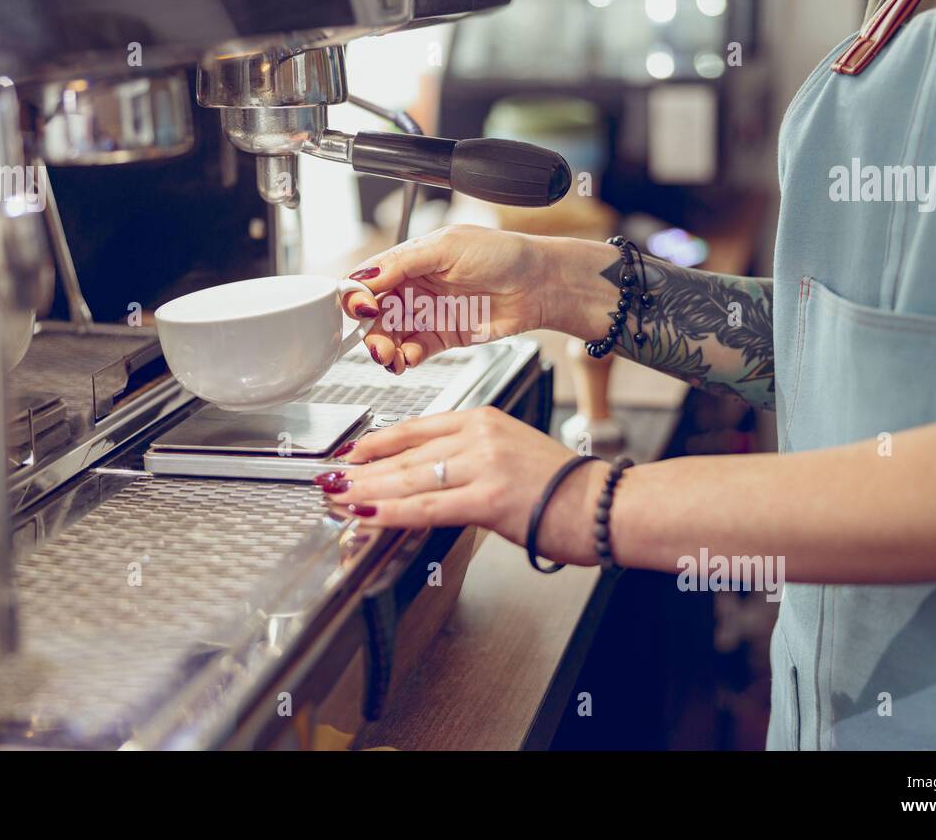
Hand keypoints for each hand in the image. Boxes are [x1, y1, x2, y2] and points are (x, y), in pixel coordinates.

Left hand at [315, 406, 606, 566]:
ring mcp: (484, 465)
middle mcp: (480, 435)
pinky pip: (429, 506)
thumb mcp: (511, 455)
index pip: (416, 428)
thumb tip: (428, 480)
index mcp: (484, 419)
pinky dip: (393, 512)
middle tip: (330, 481)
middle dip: (362, 471)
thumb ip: (469, 460)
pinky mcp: (489, 498)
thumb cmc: (566, 489)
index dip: (376, 444)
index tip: (350, 455)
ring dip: (367, 490)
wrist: (606, 505)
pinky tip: (368, 515)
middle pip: (406, 454)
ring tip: (337, 497)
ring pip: (410, 478)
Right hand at [342, 224, 552, 373]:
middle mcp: (414, 287)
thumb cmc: (503, 253)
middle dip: (369, 330)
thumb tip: (367, 276)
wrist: (540, 284)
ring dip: (384, 349)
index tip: (360, 309)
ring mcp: (427, 313)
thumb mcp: (448, 246)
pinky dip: (406, 358)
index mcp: (409, 260)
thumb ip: (404, 261)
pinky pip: (413, 351)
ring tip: (391, 355)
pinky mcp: (442, 337)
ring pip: (390, 336)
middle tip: (376, 342)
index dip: (357, 296)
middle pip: (374, 313)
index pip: (369, 279)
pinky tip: (409, 358)